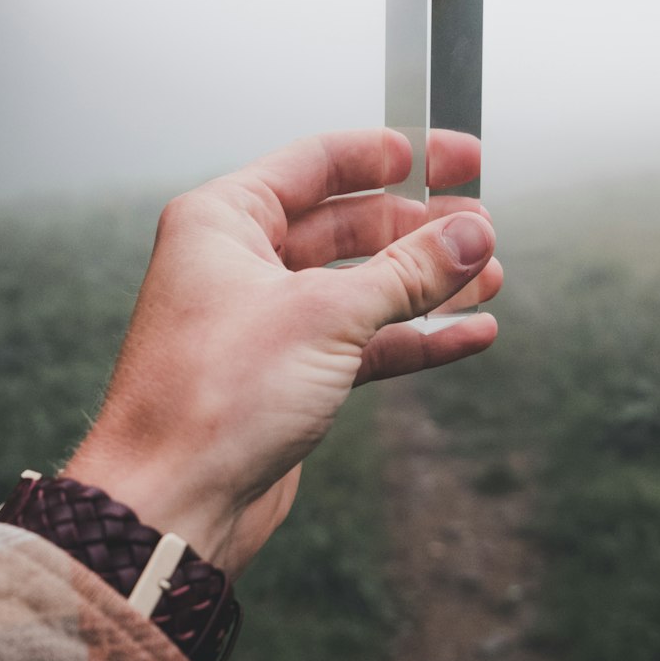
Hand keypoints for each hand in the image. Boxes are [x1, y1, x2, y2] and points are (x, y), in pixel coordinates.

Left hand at [63, 129, 500, 574]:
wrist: (172, 506)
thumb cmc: (209, 401)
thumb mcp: (325, 317)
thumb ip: (407, 272)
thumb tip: (469, 236)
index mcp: (224, 221)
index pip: (320, 163)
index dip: (393, 154)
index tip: (452, 156)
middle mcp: (239, 263)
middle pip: (348, 225)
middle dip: (419, 228)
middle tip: (481, 229)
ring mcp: (266, 321)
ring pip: (361, 285)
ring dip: (426, 284)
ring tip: (487, 278)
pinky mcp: (287, 375)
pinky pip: (363, 341)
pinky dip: (414, 336)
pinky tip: (467, 333)